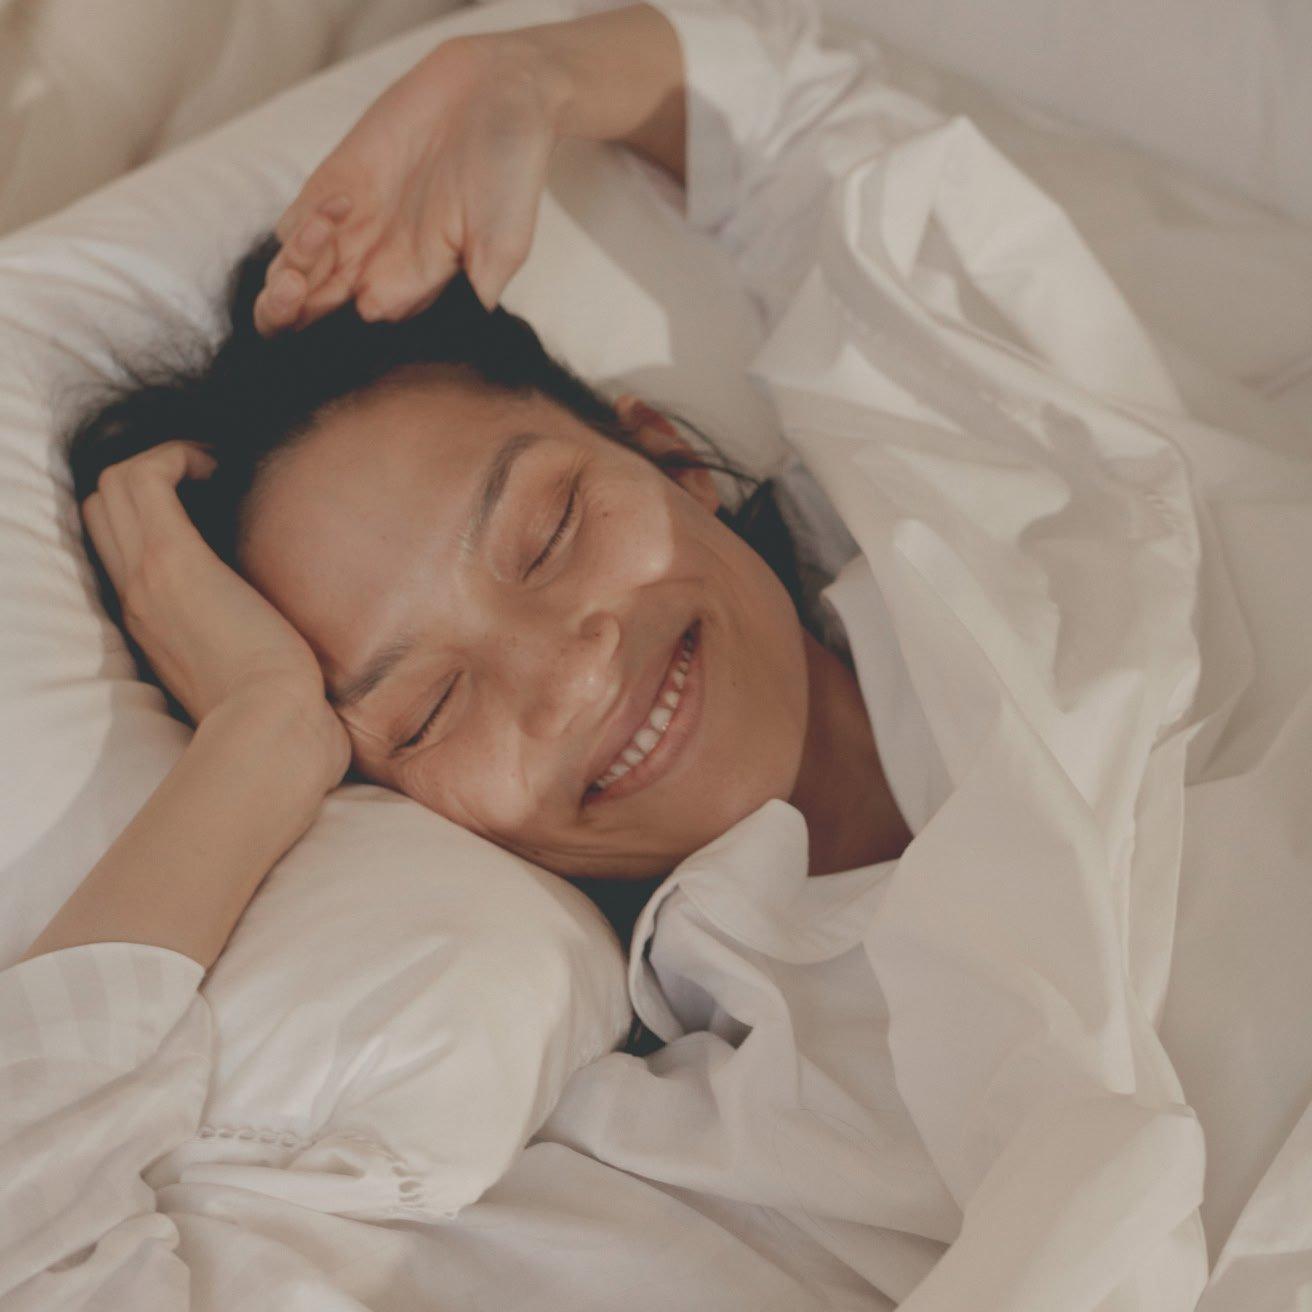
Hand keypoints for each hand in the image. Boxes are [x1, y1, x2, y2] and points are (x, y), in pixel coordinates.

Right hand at [81, 440, 350, 785]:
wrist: (274, 733)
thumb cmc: (282, 717)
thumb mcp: (251, 676)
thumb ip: (252, 649)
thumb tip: (289, 640)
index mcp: (154, 626)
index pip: (117, 549)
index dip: (151, 513)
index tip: (209, 506)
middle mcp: (137, 598)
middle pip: (103, 509)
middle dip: (153, 476)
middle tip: (211, 478)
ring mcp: (148, 578)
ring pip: (113, 487)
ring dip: (162, 459)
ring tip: (215, 468)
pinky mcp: (174, 561)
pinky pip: (144, 478)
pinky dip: (175, 455)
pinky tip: (219, 466)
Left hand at [254, 32, 569, 333]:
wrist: (497, 91)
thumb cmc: (510, 169)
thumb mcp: (506, 239)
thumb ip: (480, 284)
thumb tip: (464, 323)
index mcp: (417, 285)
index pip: (366, 326)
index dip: (348, 330)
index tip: (364, 303)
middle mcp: (379, 263)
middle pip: (317, 311)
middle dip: (292, 314)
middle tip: (298, 292)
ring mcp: (353, 226)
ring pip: (297, 274)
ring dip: (288, 274)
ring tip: (324, 234)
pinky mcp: (335, 184)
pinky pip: (293, 225)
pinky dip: (299, 227)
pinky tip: (338, 201)